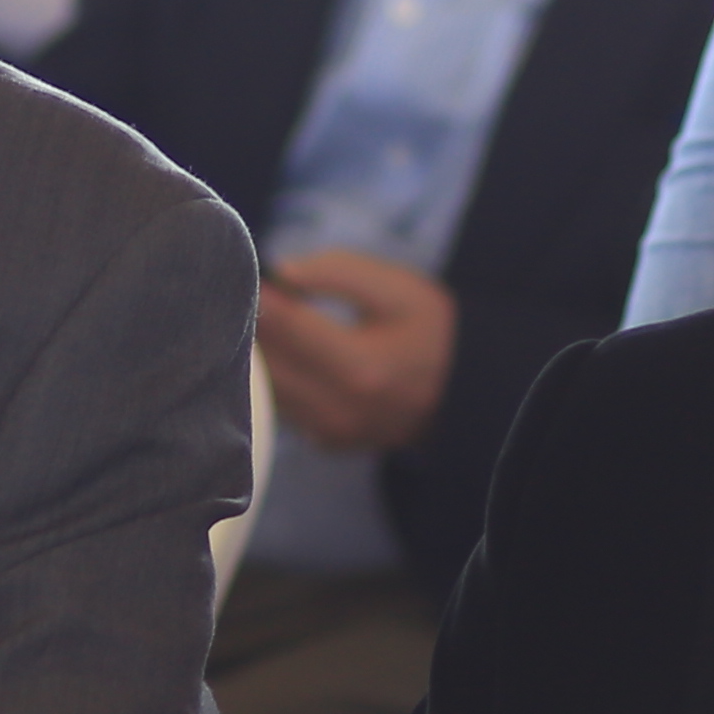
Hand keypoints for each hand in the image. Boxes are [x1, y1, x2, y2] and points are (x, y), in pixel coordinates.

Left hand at [257, 249, 455, 457]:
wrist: (465, 392)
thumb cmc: (432, 332)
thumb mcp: (398, 289)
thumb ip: (338, 273)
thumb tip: (281, 271)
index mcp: (361, 368)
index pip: (287, 326)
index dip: (261, 295)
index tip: (247, 273)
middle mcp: (340, 409)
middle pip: (268, 361)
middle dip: (253, 324)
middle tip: (248, 292)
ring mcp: (331, 432)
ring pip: (266, 388)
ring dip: (260, 353)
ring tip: (263, 318)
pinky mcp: (326, 442)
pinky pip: (280, 406)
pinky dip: (274, 378)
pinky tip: (280, 351)